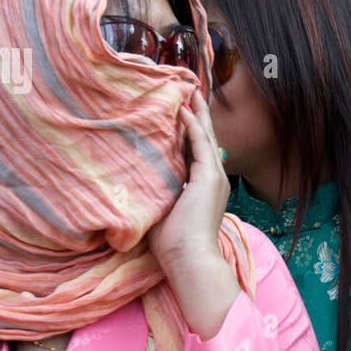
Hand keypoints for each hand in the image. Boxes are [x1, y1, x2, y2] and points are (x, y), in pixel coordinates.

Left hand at [147, 89, 230, 282]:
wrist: (190, 259)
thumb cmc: (173, 245)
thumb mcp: (163, 210)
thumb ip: (156, 191)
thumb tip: (136, 179)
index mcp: (203, 187)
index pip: (197, 152)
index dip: (190, 131)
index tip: (181, 112)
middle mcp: (213, 178)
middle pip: (206, 139)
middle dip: (198, 115)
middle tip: (191, 91)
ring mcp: (214, 177)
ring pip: (206, 136)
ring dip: (197, 113)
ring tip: (190, 91)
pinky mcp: (210, 178)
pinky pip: (201, 144)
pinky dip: (192, 125)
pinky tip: (183, 110)